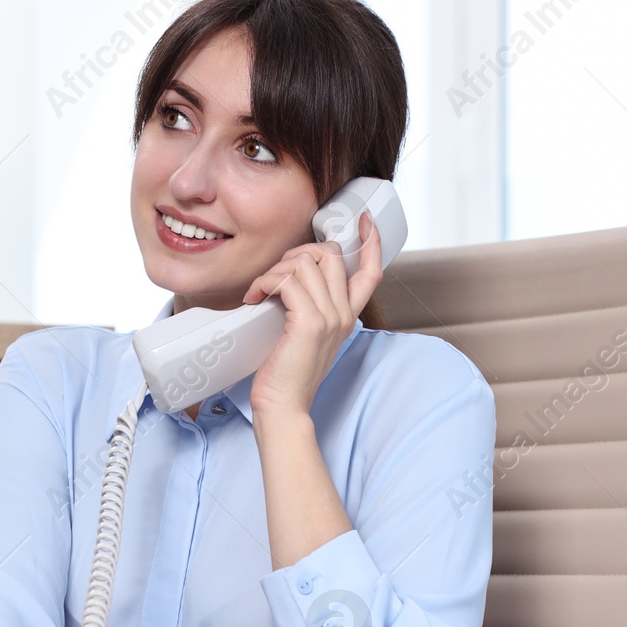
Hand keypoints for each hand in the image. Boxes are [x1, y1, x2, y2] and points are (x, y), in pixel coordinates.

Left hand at [242, 210, 381, 419]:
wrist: (283, 406)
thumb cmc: (286, 374)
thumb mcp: (302, 334)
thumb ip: (306, 307)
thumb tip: (286, 280)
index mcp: (346, 315)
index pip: (371, 271)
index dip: (371, 241)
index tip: (363, 221)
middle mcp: (343, 313)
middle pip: (332, 254)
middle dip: (297, 252)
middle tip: (274, 276)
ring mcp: (330, 317)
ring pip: (306, 262)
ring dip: (275, 269)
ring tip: (261, 291)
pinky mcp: (310, 323)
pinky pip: (288, 281)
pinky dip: (265, 283)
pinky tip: (255, 299)